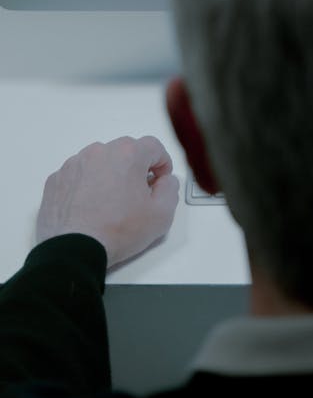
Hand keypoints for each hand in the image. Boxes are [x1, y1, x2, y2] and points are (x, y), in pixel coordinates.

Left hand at [35, 136, 179, 267]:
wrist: (73, 251)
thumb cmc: (118, 231)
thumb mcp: (161, 215)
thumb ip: (171, 189)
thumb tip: (165, 181)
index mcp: (127, 154)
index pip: (154, 147)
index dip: (161, 164)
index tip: (159, 182)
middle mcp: (100, 152)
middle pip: (125, 152)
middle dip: (134, 169)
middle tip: (136, 195)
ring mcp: (74, 164)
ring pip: (100, 162)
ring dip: (108, 176)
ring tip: (109, 204)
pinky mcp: (56, 179)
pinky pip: (78, 176)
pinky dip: (85, 186)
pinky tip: (88, 208)